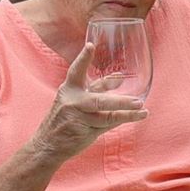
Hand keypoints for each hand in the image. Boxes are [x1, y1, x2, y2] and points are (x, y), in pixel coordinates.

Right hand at [37, 40, 148, 157]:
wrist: (48, 144)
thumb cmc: (65, 119)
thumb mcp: (75, 100)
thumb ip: (97, 89)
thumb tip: (119, 77)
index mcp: (69, 89)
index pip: (76, 71)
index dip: (83, 58)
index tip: (90, 46)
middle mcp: (72, 101)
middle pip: (99, 99)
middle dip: (119, 101)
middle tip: (137, 100)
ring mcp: (78, 117)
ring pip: (106, 115)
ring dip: (126, 113)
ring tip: (142, 110)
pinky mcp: (83, 131)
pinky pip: (106, 125)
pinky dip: (121, 121)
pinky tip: (135, 118)